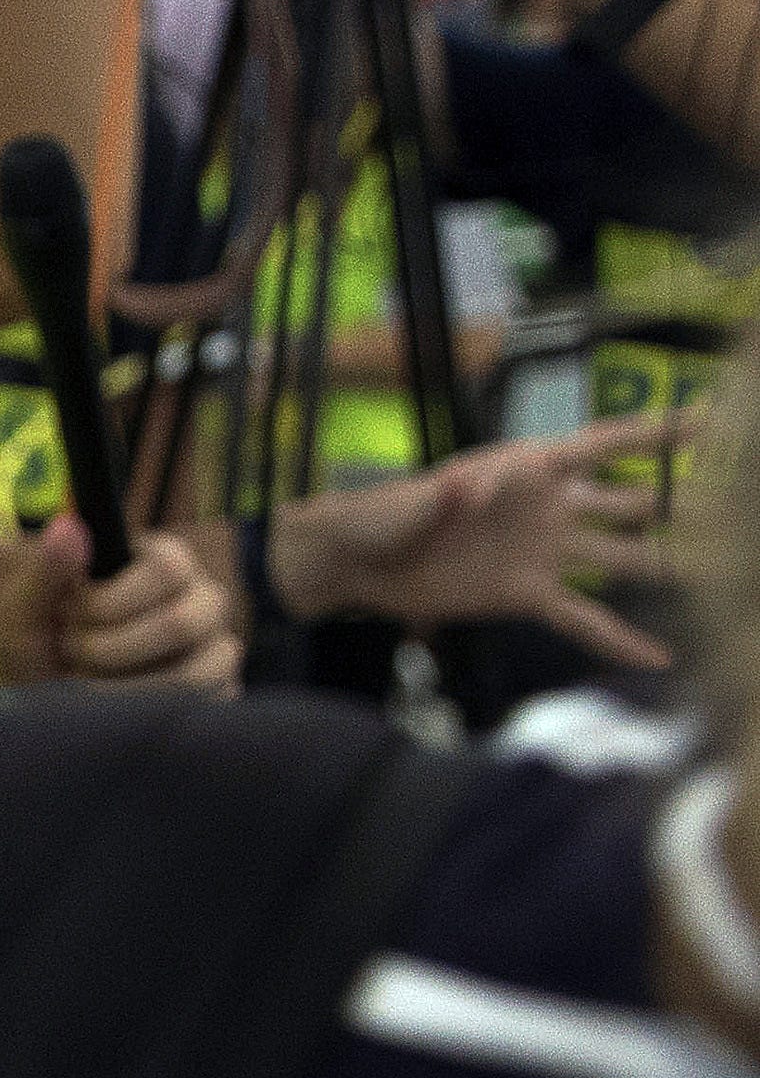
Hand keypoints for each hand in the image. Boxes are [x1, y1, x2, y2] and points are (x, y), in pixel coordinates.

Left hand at [0, 518, 241, 693]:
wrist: (37, 690)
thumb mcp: (24, 605)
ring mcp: (214, 648)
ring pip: (201, 672)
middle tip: (69, 652)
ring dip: (126, 687)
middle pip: (182, 623)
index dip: (108, 600)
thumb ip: (44, 570)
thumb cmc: (37, 636)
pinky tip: (109, 708)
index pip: (167, 569)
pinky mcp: (214, 692)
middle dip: (109, 648)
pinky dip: (148, 714)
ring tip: (84, 682)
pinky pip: (206, 707)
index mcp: (165, 561)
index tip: (65, 615)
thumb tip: (68, 528)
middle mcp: (200, 601)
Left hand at [271, 419, 680, 667]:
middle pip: (629, 503)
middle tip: (737, 506)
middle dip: (681, 503)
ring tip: (721, 576)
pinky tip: (659, 657)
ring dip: (666, 566)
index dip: (657, 432)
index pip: (604, 444)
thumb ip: (441, 498)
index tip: (711, 420)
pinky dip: (618, 639)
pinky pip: (582, 618)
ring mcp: (544, 552)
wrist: (356, 564)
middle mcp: (550, 507)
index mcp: (527, 469)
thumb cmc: (380, 515)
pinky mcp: (527, 595)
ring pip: (620, 559)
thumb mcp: (408, 501)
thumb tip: (466, 488)